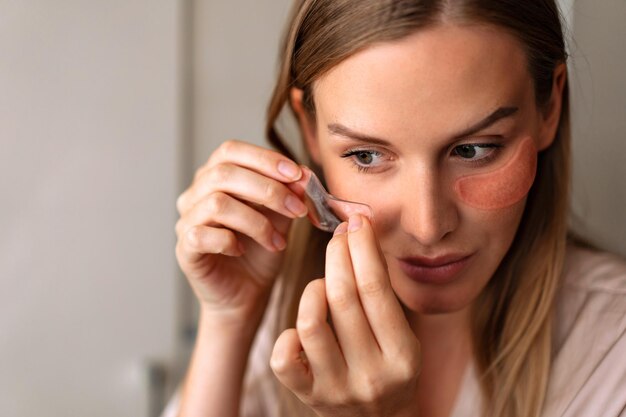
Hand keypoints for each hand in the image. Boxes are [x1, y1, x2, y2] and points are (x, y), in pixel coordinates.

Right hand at [175, 140, 307, 325]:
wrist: (247, 293)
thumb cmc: (261, 251)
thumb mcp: (281, 217)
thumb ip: (289, 193)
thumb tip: (303, 174)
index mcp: (215, 176)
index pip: (231, 150)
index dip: (265, 159)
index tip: (297, 175)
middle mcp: (195, 194)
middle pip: (224, 174)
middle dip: (268, 190)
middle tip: (297, 209)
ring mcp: (186, 221)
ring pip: (216, 203)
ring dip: (256, 221)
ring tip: (278, 242)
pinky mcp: (184, 249)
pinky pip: (201, 235)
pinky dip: (229, 241)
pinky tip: (243, 250)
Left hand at [271, 215, 421, 416]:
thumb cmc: (390, 367)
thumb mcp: (401, 335)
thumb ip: (381, 295)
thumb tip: (358, 234)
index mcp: (402, 355)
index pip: (375, 288)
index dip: (362, 247)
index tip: (357, 221)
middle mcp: (371, 374)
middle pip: (342, 297)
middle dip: (336, 254)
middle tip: (338, 235)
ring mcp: (336, 388)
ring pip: (310, 322)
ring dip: (314, 290)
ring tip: (323, 284)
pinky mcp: (307, 396)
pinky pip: (284, 358)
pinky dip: (287, 334)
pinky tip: (301, 328)